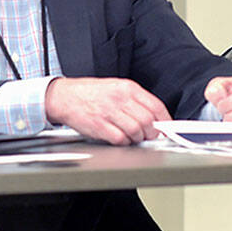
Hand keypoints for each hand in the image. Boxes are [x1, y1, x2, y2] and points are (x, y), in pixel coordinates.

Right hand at [44, 77, 170, 144]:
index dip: (165, 120)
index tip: (167, 128)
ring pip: (136, 131)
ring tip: (133, 137)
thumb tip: (154, 116)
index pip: (156, 106)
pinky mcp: (99, 126)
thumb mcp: (116, 88)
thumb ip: (135, 100)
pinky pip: (120, 139)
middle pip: (148, 121)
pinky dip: (124, 142)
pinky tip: (121, 138)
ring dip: (138, 138)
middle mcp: (120, 99)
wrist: (64, 97)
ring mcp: (109, 112)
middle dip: (152, 133)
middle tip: (150, 136)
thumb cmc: (89, 93)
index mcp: (127, 88)